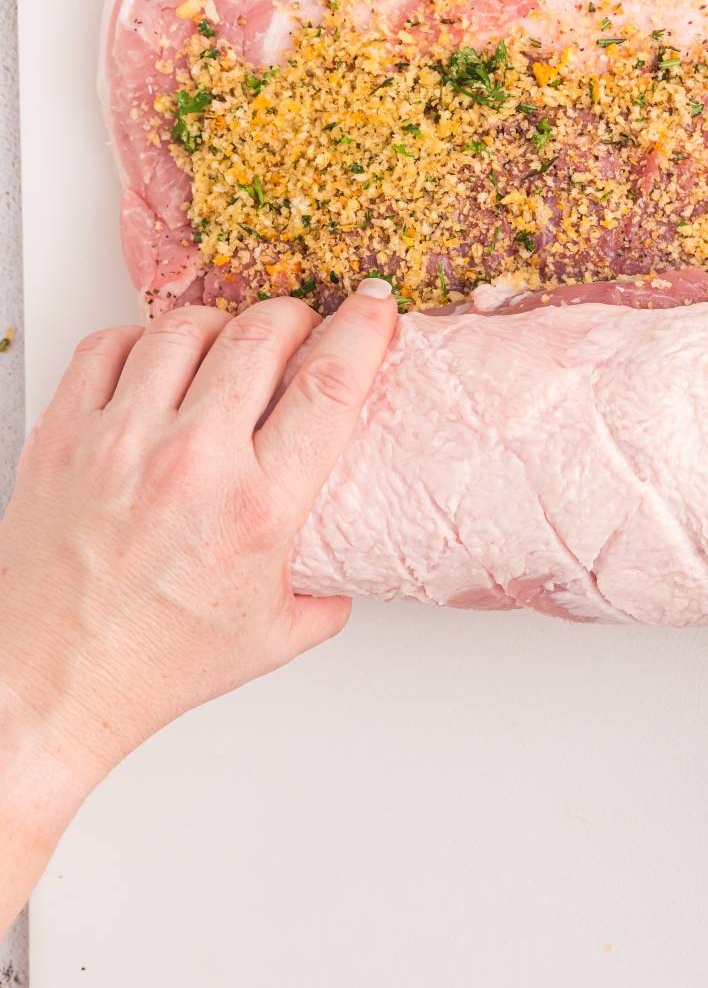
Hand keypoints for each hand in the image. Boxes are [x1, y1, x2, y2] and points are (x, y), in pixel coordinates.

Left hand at [0, 283, 395, 799]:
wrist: (50, 680)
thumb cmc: (153, 664)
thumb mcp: (272, 638)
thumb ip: (324, 596)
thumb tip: (345, 569)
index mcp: (258, 509)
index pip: (330, 385)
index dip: (365, 329)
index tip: (376, 307)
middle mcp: (192, 464)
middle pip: (261, 334)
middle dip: (296, 316)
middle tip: (303, 329)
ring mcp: (121, 442)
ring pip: (184, 328)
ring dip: (221, 325)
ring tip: (229, 347)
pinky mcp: (64, 433)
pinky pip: (107, 344)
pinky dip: (142, 340)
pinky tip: (157, 364)